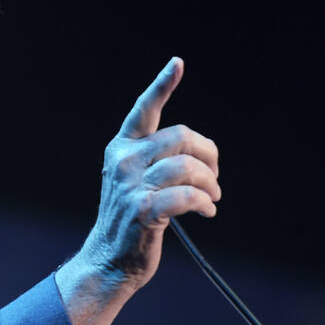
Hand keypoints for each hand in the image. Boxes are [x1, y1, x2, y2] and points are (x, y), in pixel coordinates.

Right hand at [56, 57, 220, 324]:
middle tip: (215, 178)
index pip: (143, 110)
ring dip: (210, 183)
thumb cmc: (131, 221)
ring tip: (213, 198)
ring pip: (188, 166)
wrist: (110, 261)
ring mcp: (131, 185)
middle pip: (182, 138)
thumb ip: (157, 160)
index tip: (178, 63)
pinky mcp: (143, 210)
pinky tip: (207, 211)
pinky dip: (204, 202)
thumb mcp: (135, 181)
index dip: (162, 85)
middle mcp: (123, 161)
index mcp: (121, 148)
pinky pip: (187, 196)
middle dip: (208, 157)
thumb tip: (200, 153)